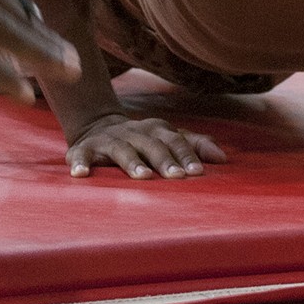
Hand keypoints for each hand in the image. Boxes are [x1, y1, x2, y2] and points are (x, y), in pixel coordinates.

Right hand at [66, 112, 227, 179]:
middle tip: (177, 177)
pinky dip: (80, 163)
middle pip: (151, 144)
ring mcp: (108, 140)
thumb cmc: (142, 139)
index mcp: (155, 129)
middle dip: (164, 160)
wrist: (96, 126)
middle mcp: (133, 132)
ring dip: (131, 162)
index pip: (174, 140)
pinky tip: (81, 174)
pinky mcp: (84, 149)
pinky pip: (80, 155)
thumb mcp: (167, 137)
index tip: (197, 172)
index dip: (186, 154)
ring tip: (143, 177)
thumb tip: (223, 158)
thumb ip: (194, 144)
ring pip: (121, 149)